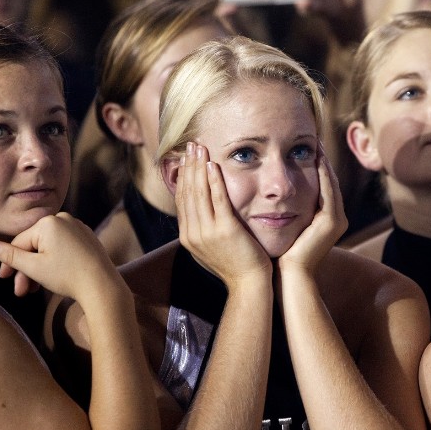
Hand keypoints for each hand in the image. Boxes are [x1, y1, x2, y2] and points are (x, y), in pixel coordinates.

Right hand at [0, 212, 120, 303]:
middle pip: (35, 246)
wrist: (103, 286)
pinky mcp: (87, 238)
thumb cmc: (68, 276)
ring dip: (38, 269)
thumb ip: (10, 256)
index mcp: (49, 222)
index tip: (3, 278)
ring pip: (49, 248)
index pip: (20, 242)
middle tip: (20, 291)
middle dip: (26, 270)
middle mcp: (64, 219)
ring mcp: (78, 228)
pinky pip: (63, 248)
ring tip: (34, 290)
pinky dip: (54, 262)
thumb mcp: (34, 268)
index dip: (9, 262)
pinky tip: (49, 280)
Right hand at [176, 141, 272, 283]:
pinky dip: (214, 182)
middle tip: (190, 145)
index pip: (181, 200)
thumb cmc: (236, 265)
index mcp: (187, 237)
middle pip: (187, 192)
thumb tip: (200, 212)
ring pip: (198, 193)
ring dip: (198, 167)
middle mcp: (192, 234)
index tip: (185, 159)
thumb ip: (204, 229)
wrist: (249, 285)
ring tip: (199, 148)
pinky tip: (213, 166)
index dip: (183, 177)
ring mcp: (207, 232)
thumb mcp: (211, 247)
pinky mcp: (225, 230)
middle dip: (188, 166)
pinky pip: (218, 200)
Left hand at [277, 143, 346, 274]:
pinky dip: (323, 175)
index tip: (308, 149)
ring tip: (317, 145)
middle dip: (323, 161)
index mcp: (328, 219)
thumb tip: (272, 194)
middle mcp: (337, 218)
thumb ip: (288, 210)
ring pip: (331, 184)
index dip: (317, 167)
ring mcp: (338, 220)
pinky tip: (316, 160)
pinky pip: (328, 191)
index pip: (323, 186)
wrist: (289, 275)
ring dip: (324, 164)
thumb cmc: (283, 253)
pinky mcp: (333, 222)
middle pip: (330, 182)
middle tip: (315, 141)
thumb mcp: (288, 226)